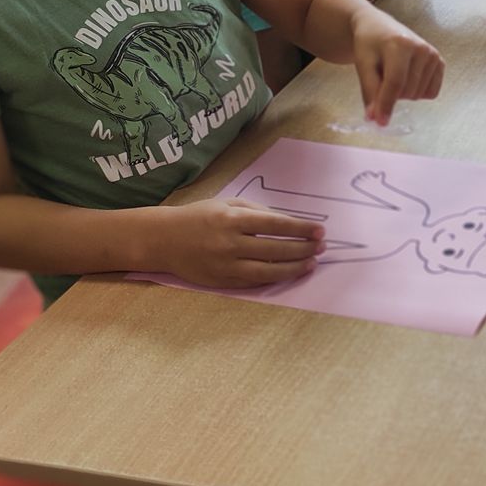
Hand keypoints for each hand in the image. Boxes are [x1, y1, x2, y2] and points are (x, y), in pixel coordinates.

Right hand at [163, 199, 325, 287]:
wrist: (163, 239)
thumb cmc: (200, 217)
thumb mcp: (228, 203)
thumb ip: (257, 211)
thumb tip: (289, 222)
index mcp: (232, 219)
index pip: (276, 224)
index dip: (301, 228)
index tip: (320, 230)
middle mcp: (230, 243)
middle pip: (276, 249)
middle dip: (303, 248)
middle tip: (322, 247)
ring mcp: (226, 265)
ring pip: (268, 270)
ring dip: (295, 268)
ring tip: (312, 262)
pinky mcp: (222, 281)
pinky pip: (255, 282)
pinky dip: (275, 278)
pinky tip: (290, 272)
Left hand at [352, 12, 444, 124]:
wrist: (379, 26)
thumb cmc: (369, 45)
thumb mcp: (363, 64)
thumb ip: (370, 91)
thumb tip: (375, 118)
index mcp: (399, 44)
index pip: (395, 82)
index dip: (387, 104)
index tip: (380, 122)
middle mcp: (421, 48)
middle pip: (407, 91)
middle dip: (391, 95)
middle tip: (381, 79)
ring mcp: (433, 55)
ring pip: (418, 95)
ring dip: (403, 94)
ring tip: (394, 74)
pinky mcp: (440, 61)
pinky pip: (431, 92)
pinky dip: (417, 92)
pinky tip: (408, 77)